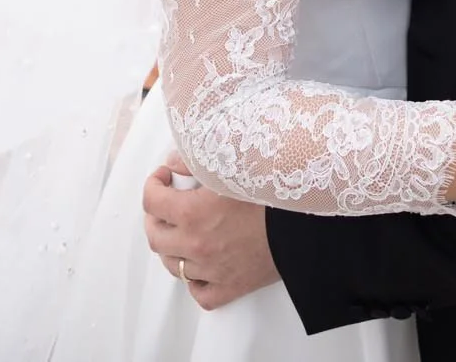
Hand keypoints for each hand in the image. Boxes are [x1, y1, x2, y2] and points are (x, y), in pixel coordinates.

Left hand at [142, 155, 281, 308]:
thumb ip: (196, 162)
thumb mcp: (231, 168)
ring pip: (173, 266)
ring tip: (182, 233)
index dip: (153, 185)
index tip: (163, 178)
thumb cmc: (270, 194)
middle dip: (155, 217)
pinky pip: (200, 293)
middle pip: (155, 237)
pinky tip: (201, 265)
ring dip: (172, 247)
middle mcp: (196, 245)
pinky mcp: (230, 287)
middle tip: (166, 205)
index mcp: (193, 213)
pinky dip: (195, 281)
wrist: (304, 225)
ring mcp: (211, 270)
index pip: (151, 202)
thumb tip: (173, 164)